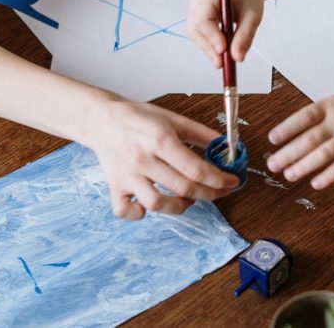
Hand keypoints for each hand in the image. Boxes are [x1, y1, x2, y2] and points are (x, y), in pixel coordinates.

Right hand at [89, 98, 238, 219]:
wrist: (102, 119)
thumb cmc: (138, 118)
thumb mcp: (172, 118)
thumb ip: (200, 134)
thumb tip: (226, 147)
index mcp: (160, 139)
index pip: (196, 168)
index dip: (219, 179)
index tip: (232, 182)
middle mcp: (143, 159)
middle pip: (183, 188)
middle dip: (209, 194)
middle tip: (219, 191)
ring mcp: (127, 175)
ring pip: (156, 204)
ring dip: (179, 207)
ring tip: (188, 199)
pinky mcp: (115, 186)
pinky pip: (125, 211)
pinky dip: (139, 214)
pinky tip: (150, 205)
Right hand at [187, 0, 265, 66]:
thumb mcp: (253, 15)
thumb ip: (245, 36)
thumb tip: (237, 58)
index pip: (203, 17)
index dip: (211, 36)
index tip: (223, 50)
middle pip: (195, 28)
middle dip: (209, 48)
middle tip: (223, 64)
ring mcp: (194, 7)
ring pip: (195, 34)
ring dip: (209, 49)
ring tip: (224, 61)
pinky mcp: (195, 15)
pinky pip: (199, 34)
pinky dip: (209, 45)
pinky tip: (221, 52)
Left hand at [265, 83, 333, 188]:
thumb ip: (322, 114)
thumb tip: (299, 130)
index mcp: (330, 106)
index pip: (303, 117)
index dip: (286, 128)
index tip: (272, 139)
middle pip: (309, 139)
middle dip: (288, 153)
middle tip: (272, 164)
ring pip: (323, 154)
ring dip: (304, 166)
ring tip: (289, 175)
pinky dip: (329, 175)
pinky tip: (316, 183)